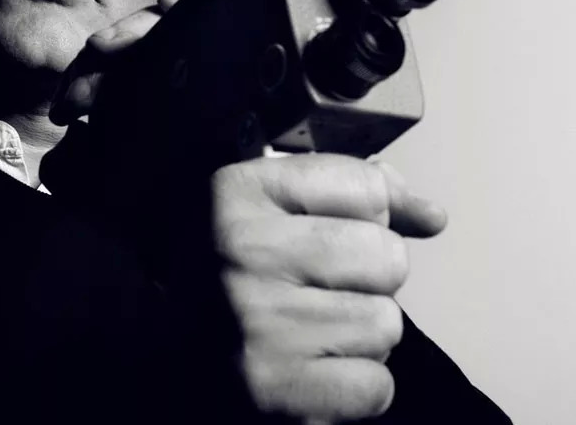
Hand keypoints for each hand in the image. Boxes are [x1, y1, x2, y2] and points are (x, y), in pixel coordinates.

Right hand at [212, 153, 411, 420]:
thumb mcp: (263, 205)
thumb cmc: (217, 272)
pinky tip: (311, 370)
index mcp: (238, 191)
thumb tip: (432, 214)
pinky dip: (354, 388)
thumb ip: (347, 192)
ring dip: (359, 335)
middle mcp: (244, 250)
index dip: (368, 216)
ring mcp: (258, 321)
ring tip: (307, 331)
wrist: (143, 340)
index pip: (368, 187)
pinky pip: (375, 387)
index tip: (336, 232)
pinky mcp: (272, 388)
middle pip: (388, 257)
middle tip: (315, 289)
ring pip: (386, 324)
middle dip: (368, 279)